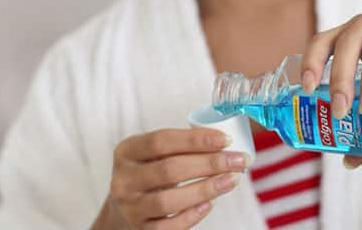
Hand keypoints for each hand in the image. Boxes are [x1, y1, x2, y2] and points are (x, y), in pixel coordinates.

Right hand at [92, 128, 250, 229]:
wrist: (123, 210)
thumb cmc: (149, 174)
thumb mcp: (154, 155)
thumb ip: (181, 147)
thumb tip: (226, 143)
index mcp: (127, 151)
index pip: (161, 141)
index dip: (196, 139)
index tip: (225, 139)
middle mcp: (123, 179)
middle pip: (169, 169)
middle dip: (209, 163)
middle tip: (238, 160)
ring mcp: (130, 207)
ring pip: (169, 201)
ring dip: (206, 189)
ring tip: (231, 180)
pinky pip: (168, 227)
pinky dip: (192, 215)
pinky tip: (210, 204)